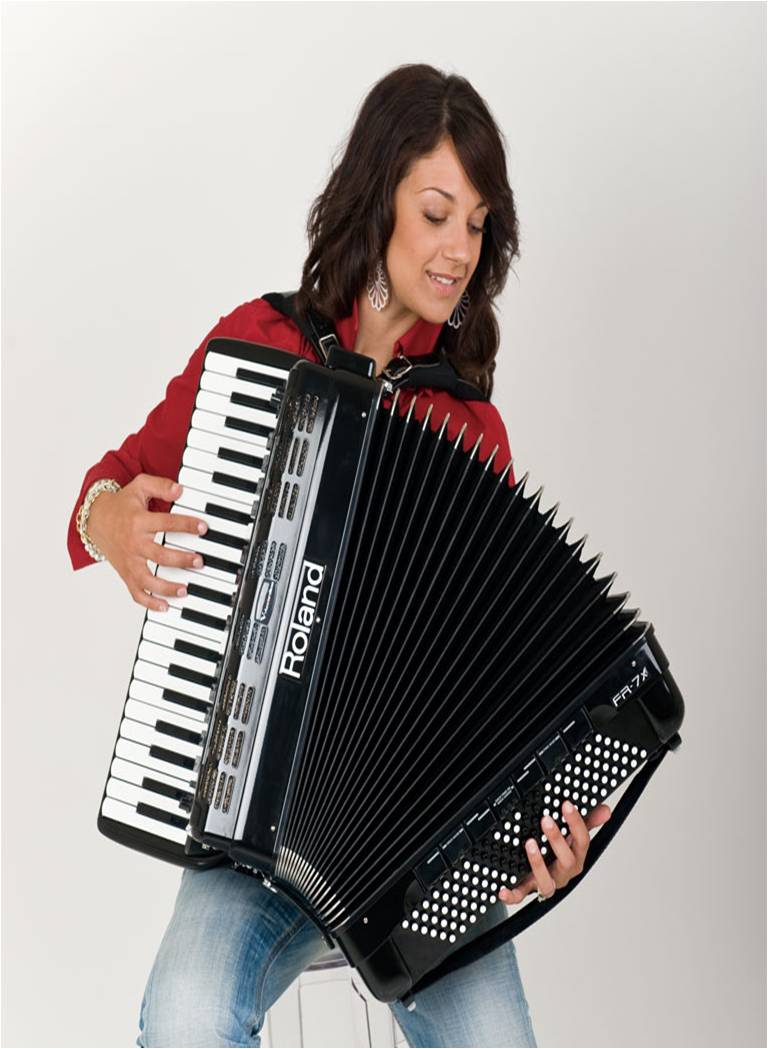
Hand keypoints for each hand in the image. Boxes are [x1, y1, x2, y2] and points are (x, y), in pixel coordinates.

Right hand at [86, 473, 207, 611]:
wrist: (95, 520)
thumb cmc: (121, 505)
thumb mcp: (139, 486)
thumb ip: (160, 485)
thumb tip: (180, 489)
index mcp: (139, 521)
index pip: (167, 523)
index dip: (187, 525)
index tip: (203, 528)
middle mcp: (134, 543)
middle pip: (159, 555)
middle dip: (181, 560)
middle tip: (199, 561)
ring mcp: (129, 561)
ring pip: (147, 579)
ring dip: (167, 588)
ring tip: (185, 590)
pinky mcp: (126, 573)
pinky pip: (136, 592)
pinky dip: (149, 602)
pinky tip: (165, 606)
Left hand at [498, 800, 611, 903]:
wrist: (545, 878)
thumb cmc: (560, 856)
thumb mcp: (574, 838)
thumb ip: (587, 823)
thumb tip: (605, 809)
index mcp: (575, 857)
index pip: (582, 841)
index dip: (576, 823)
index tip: (566, 804)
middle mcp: (563, 873)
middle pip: (566, 861)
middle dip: (557, 841)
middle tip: (547, 821)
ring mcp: (546, 882)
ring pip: (546, 880)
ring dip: (538, 863)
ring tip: (530, 843)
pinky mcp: (528, 890)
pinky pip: (520, 896)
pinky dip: (512, 895)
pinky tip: (502, 889)